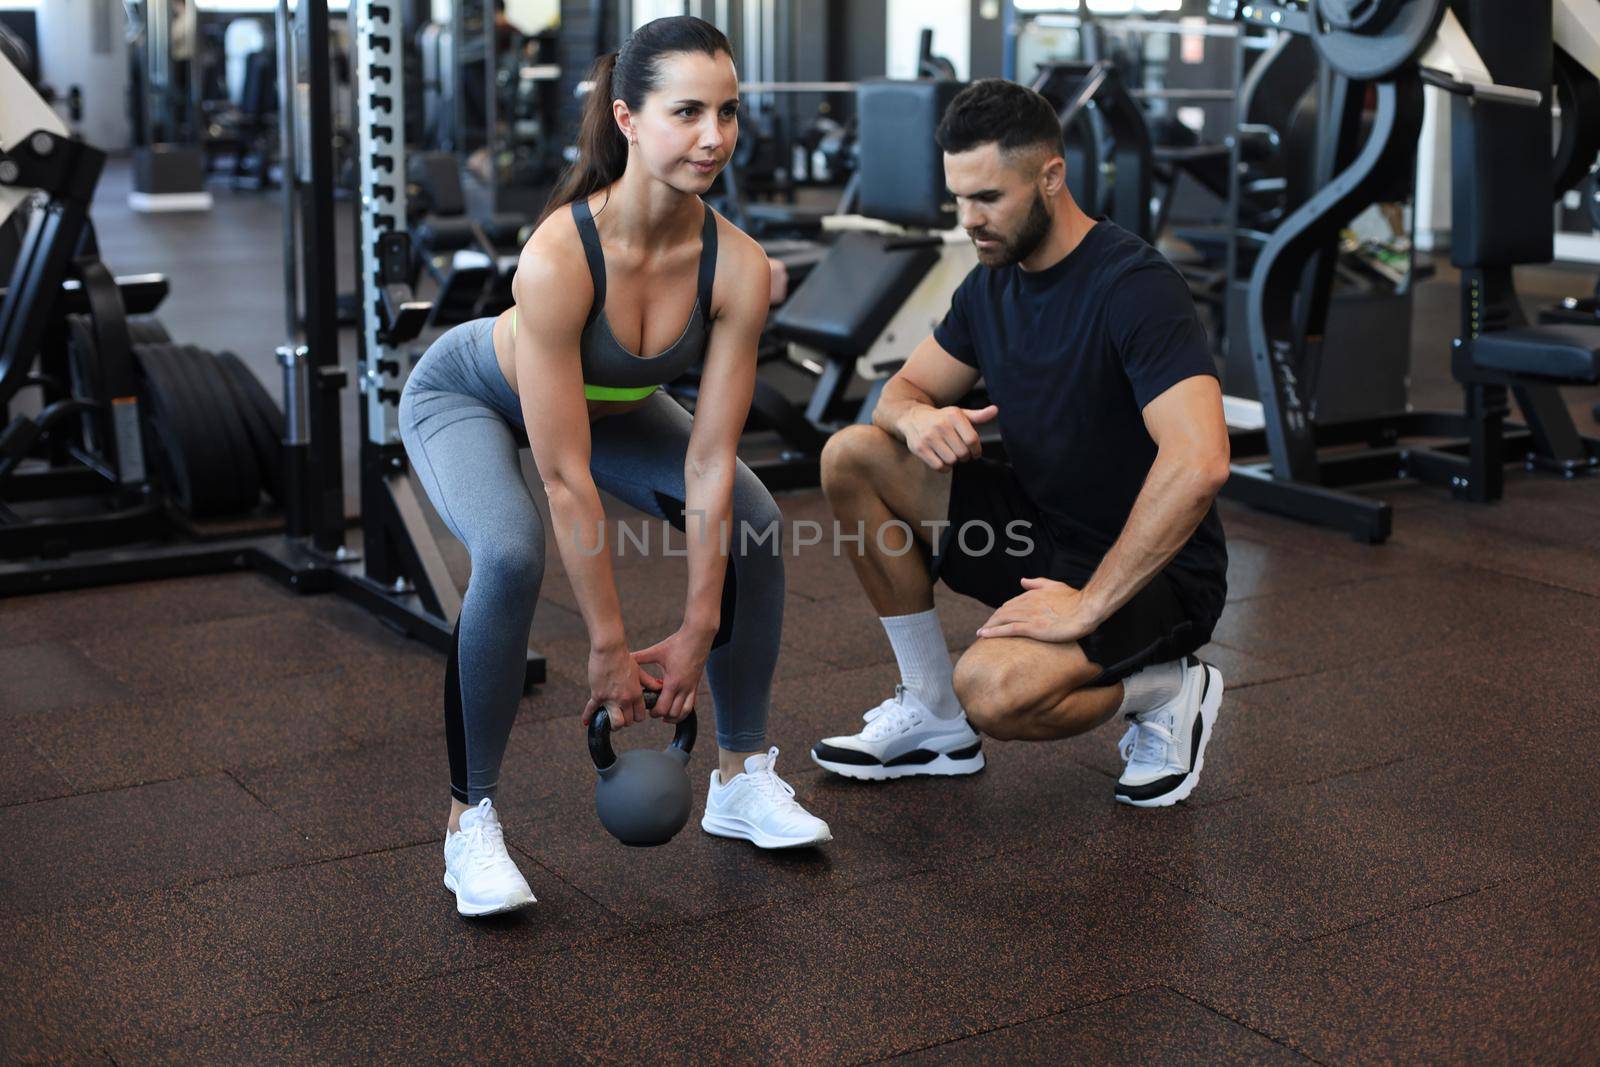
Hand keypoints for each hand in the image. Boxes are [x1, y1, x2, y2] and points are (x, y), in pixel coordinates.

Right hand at [582, 642, 661, 729]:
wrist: (610, 650)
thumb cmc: (624, 659)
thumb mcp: (640, 671)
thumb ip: (649, 682)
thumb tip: (659, 686)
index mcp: (636, 694)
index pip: (640, 716)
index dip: (636, 717)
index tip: (632, 714)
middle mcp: (625, 699)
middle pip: (628, 722)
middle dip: (625, 721)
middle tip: (621, 716)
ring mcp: (611, 698)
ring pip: (614, 722)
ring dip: (612, 723)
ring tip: (609, 719)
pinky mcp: (598, 695)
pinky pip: (592, 709)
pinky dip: (588, 716)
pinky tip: (586, 721)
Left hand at [630, 627, 712, 722]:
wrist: (698, 636)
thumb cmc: (677, 643)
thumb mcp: (657, 651)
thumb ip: (640, 657)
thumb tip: (625, 658)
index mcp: (673, 681)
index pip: (663, 707)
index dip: (655, 712)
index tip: (648, 709)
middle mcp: (684, 687)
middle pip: (674, 713)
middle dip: (663, 715)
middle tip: (654, 712)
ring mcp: (692, 687)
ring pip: (685, 712)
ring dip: (675, 716)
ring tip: (666, 716)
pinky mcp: (696, 684)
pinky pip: (692, 704)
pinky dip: (683, 710)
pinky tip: (676, 707)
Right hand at [900, 404, 998, 470]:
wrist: (912, 417)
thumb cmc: (942, 418)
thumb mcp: (960, 414)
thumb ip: (978, 416)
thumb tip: (996, 410)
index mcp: (954, 415)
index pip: (972, 440)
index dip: (977, 450)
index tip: (975, 452)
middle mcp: (941, 424)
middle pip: (963, 452)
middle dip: (965, 456)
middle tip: (961, 453)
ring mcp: (929, 437)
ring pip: (951, 460)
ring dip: (954, 462)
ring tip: (951, 455)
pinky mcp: (919, 448)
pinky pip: (939, 466)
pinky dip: (944, 467)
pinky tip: (942, 459)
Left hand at [975, 577, 1100, 643]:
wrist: (1087, 609)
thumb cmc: (1075, 599)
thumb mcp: (1055, 585)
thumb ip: (1037, 582)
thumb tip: (1022, 580)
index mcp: (1032, 595)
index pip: (1010, 604)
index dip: (1001, 613)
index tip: (995, 620)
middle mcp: (1028, 604)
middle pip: (1002, 612)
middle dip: (991, 620)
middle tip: (984, 629)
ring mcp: (1030, 616)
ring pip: (1002, 619)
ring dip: (988, 626)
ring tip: (980, 633)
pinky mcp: (1033, 627)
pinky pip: (1009, 629)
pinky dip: (994, 632)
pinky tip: (984, 635)